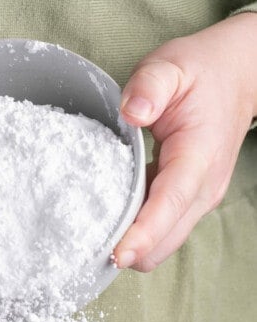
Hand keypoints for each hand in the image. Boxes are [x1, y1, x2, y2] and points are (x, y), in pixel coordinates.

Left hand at [113, 13, 256, 271]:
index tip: (116, 255)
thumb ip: (149, 86)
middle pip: (164, 241)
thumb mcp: (171, 66)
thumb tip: (131, 113)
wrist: (237, 76)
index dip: (143, 235)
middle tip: (84, 249)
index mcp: (198, 157)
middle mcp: (202, 188)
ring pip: (162, 245)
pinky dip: (136, 235)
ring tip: (92, 238)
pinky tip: (109, 221)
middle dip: (129, 251)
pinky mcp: (188, 203)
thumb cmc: (201, 72)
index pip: (170, 204)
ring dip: (131, 246)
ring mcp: (197, 200)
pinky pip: (160, 233)